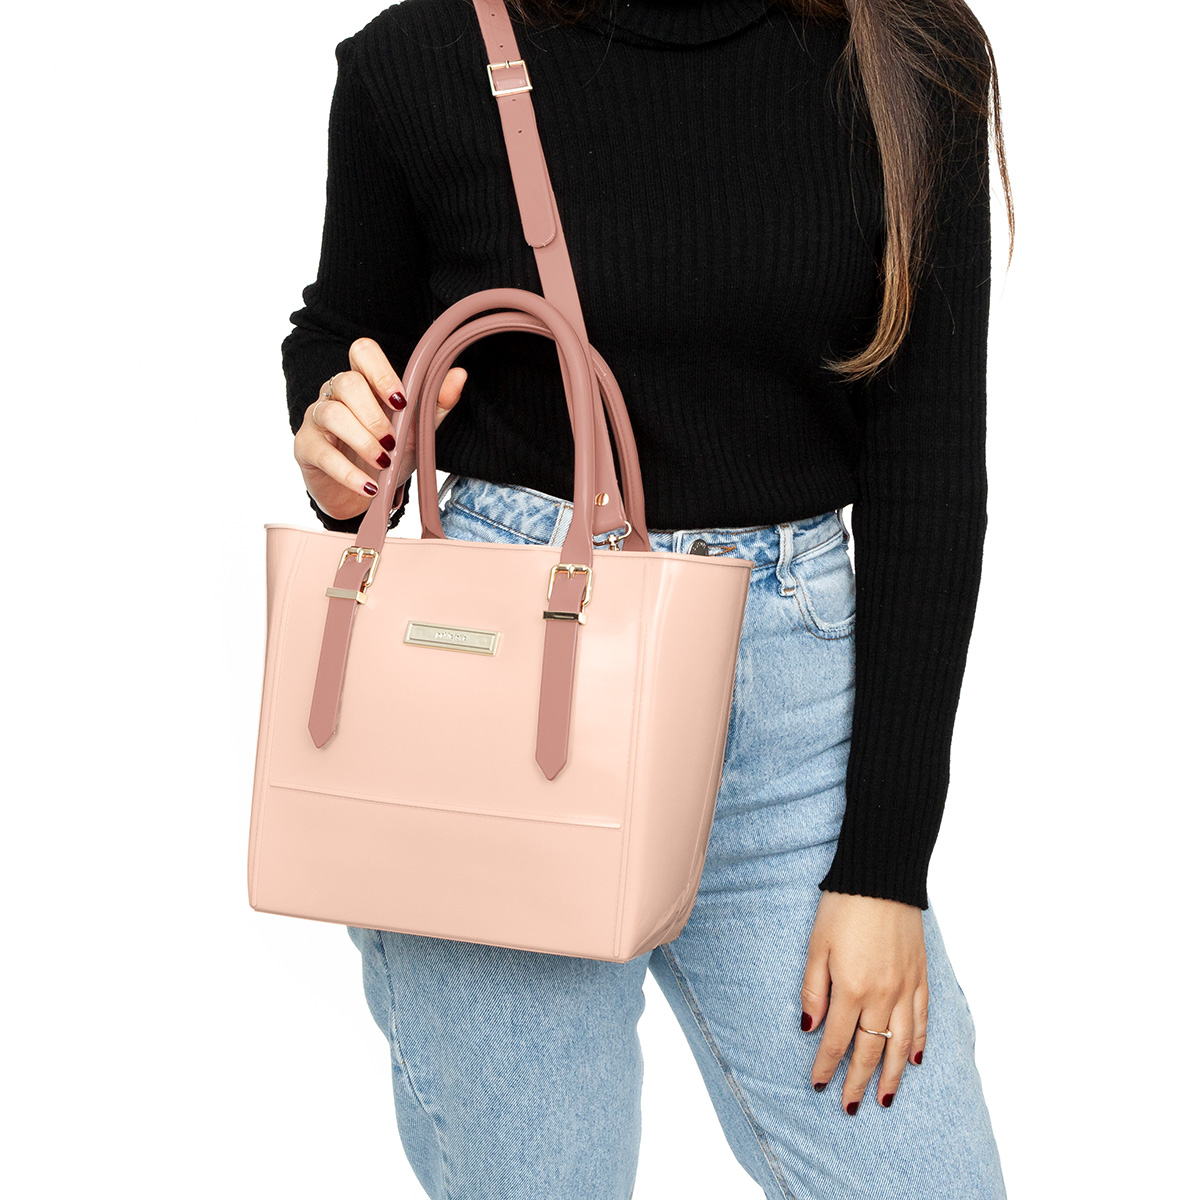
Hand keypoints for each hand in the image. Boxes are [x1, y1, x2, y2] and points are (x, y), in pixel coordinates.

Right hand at [294, 336, 466, 522]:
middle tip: (392, 441)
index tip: (401, 401)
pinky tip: (370, 486)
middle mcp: (335, 392)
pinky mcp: (305, 447)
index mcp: (363, 381)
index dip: (381, 371)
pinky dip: (349, 473)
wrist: (364, 493)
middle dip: (374, 415)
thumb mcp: (417, 430)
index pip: (362, 352)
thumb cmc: (388, 453)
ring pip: (332, 414)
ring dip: (363, 441)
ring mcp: (317, 418)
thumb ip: (435, 403)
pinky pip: (323, 453)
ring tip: (382, 462)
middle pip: (347, 383)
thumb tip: (459, 374)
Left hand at [800, 890, 927, 1113]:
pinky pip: (922, 1020)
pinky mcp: (920, 976)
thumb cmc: (842, 908)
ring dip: (893, 1074)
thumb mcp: (816, 946)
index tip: (819, 1085)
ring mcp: (905, 988)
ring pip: (901, 1043)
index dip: (827, 1066)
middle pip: (870, 1050)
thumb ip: (813, 990)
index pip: (836, 1041)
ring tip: (885, 1098)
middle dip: (858, 1082)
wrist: (881, 877)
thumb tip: (809, 1029)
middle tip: (850, 1108)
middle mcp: (882, 995)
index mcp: (850, 988)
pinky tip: (914, 1059)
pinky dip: (919, 1043)